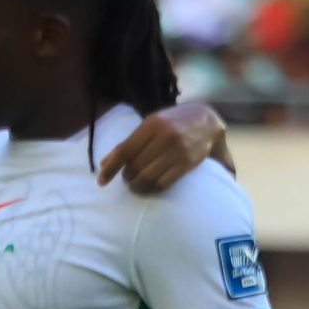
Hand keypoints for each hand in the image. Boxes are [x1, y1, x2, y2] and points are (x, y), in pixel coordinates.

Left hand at [97, 102, 223, 193]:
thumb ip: (130, 142)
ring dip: (138, 185)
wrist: (207, 121)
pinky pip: (164, 182)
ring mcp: (178, 150)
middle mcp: (165, 136)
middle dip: (127, 177)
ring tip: (136, 184)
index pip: (125, 149)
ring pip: (148, 176)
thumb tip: (105, 162)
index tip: (101, 181)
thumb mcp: (152, 124)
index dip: (111, 168)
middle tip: (127, 179)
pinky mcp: (188, 163)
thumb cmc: (174, 122)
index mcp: (152, 123)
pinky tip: (151, 185)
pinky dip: (153, 187)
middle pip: (136, 166)